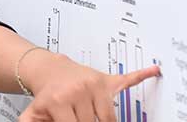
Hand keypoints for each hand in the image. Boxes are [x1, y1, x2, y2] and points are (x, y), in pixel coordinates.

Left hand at [19, 52, 160, 121]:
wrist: (48, 70)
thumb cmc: (46, 95)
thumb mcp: (32, 114)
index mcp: (60, 100)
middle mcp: (79, 90)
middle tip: (83, 117)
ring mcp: (94, 85)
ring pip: (110, 117)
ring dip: (105, 121)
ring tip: (94, 116)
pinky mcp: (106, 80)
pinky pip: (127, 78)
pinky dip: (141, 76)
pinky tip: (154, 71)